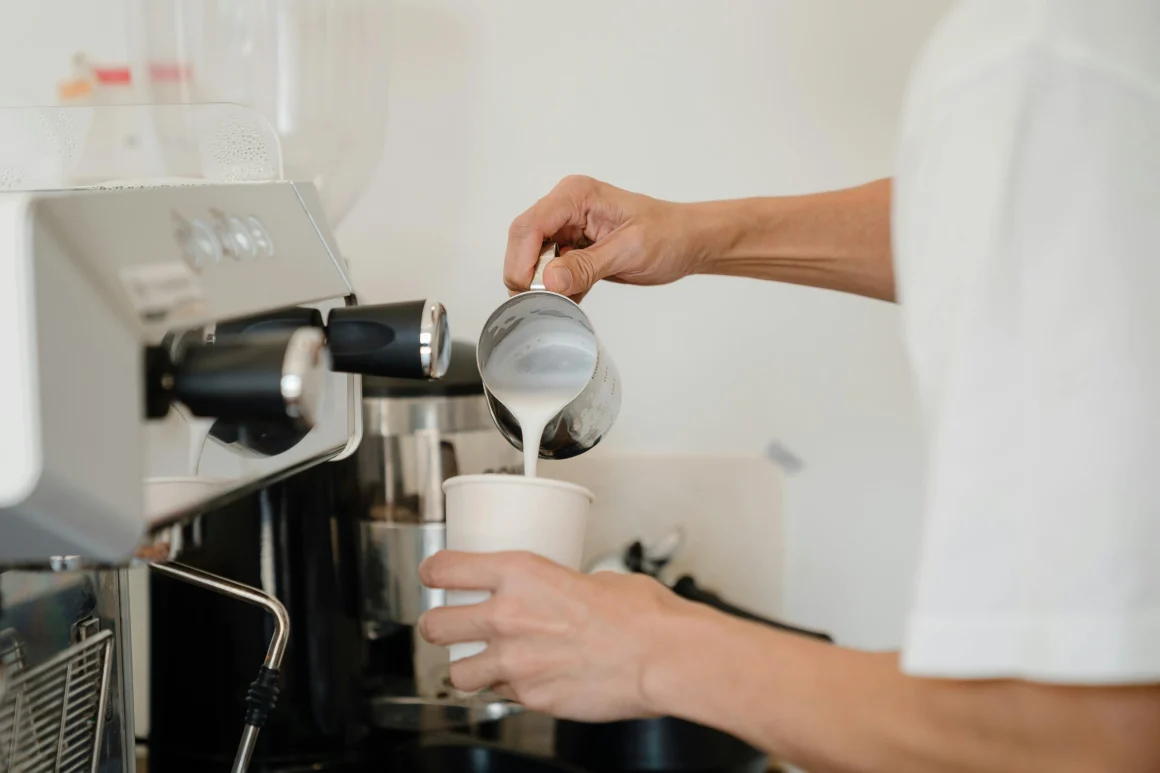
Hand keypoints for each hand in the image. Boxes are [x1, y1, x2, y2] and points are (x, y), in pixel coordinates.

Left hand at [417, 550, 688, 721]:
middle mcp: (507, 616)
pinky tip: (529, 680)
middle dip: (438, 626)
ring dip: (467, 668)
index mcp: (520, 573)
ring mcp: (514, 662)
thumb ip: (557, 586)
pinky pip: (502, 695)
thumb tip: (553, 593)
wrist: (662, 657)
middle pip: (436, 625)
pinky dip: (509, 690)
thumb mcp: (592, 578)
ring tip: (483, 664)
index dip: (434, 573)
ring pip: (457, 673)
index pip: (446, 569)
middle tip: (447, 626)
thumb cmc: (641, 616)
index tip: (434, 576)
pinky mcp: (530, 697)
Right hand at [504, 175, 714, 301]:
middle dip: (528, 275)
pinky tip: (575, 300)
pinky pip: (549, 273)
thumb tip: (549, 280)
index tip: (529, 291)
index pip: (530, 225)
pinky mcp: (572, 250)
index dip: (522, 261)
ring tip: (567, 301)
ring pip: (532, 261)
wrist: (687, 241)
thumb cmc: (668, 234)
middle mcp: (565, 208)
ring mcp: (566, 229)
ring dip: (542, 286)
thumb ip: (587, 266)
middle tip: (546, 303)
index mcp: (576, 195)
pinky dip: (557, 291)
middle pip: (524, 243)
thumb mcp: (630, 250)